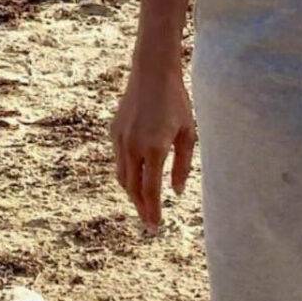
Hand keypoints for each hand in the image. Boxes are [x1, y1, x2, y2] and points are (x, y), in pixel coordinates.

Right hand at [110, 64, 196, 232]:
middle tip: (149, 223)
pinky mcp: (114, 132)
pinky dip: (127, 174)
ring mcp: (120, 139)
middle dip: (141, 208)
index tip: (155, 227)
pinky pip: (119, 160)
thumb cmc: (176, 102)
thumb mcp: (187, 133)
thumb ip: (182, 165)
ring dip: (132, 193)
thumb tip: (176, 191)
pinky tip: (136, 178)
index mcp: (154, 148)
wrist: (152, 73)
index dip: (152, 211)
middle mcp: (133, 147)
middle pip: (133, 189)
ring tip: (144, 204)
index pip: (150, 190)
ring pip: (122, 176)